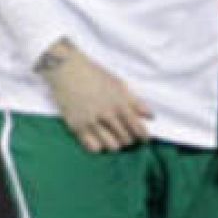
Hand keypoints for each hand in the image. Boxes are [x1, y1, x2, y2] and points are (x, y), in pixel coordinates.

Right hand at [37, 39, 152, 152]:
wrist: (67, 69)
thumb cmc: (95, 75)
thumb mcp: (119, 85)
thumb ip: (135, 102)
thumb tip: (151, 117)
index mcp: (120, 103)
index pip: (138, 129)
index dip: (143, 137)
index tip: (142, 138)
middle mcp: (106, 114)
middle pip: (126, 140)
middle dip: (129, 139)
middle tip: (125, 134)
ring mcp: (91, 121)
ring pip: (112, 146)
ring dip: (115, 143)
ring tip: (112, 137)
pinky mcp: (77, 126)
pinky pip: (93, 148)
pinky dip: (99, 146)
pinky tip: (98, 138)